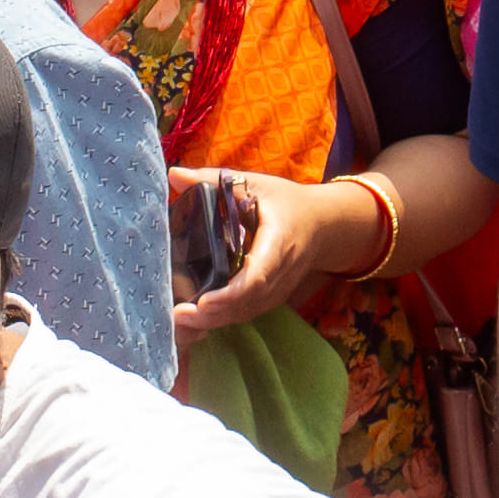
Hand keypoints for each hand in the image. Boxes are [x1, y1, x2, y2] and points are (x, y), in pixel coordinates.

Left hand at [171, 163, 394, 338]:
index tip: (204, 300)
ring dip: (214, 322)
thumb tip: (174, 175)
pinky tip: (197, 320)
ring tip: (181, 322)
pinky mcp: (273, 297)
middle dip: (213, 314)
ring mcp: (279, 289)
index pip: (257, 275)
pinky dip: (223, 319)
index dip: (231, 293)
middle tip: (179, 316)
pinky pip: (248, 313)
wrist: (324, 224)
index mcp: (278, 241)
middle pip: (248, 302)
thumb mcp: (254, 183)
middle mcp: (281, 272)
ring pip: (246, 312)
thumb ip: (213, 179)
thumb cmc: (286, 201)